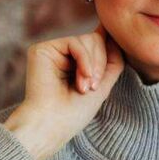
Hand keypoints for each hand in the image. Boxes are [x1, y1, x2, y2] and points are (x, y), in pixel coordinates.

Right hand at [4, 20, 125, 159]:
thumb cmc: (75, 112)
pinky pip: (75, 42)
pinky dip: (85, 60)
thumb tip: (115, 34)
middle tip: (94, 87)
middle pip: (95, 39)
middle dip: (101, 63)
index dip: (109, 45)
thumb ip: (112, 60)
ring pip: (88, 39)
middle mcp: (63, 55)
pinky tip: (81, 79)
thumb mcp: (103, 85)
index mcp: (75, 63)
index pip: (98, 44)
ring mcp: (53, 51)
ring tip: (85, 87)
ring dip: (94, 65)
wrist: (51, 124)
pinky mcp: (43, 49)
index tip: (115, 47)